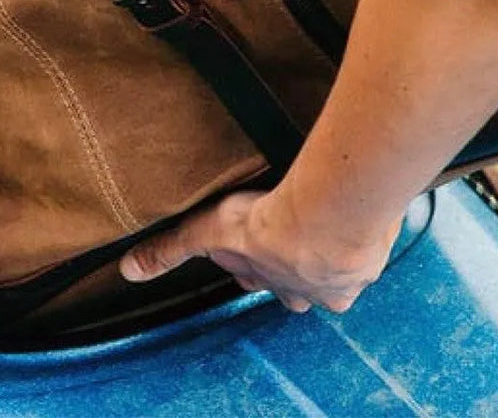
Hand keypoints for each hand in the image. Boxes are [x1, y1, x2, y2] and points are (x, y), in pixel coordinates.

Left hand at [119, 188, 400, 313]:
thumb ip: (170, 249)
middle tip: (290, 229)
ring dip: (329, 248)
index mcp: (271, 283)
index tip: (251, 239)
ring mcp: (340, 279)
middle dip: (292, 261)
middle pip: (297, 282)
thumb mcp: (207, 234)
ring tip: (327, 216)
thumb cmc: (268, 223)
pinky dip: (361, 229)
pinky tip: (358, 206)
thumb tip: (128, 270)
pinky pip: (366, 247)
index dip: (252, 259)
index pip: (258, 277)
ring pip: (333, 271)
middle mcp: (306, 290)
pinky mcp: (369, 258)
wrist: (325, 217)